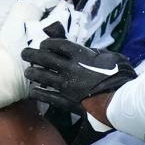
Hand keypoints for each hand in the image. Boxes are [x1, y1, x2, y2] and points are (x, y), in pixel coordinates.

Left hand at [22, 38, 136, 115]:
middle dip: (32, 54)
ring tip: (27, 72)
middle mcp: (69, 69)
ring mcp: (66, 86)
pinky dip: (39, 93)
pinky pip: (48, 96)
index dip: (47, 43)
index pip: (57, 45)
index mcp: (81, 55)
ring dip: (33, 73)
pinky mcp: (67, 101)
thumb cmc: (120, 76)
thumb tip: (89, 52)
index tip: (43, 44)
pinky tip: (34, 91)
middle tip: (24, 53)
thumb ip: (97, 53)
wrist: (120, 100)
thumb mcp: (111, 56)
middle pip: (44, 58)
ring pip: (43, 77)